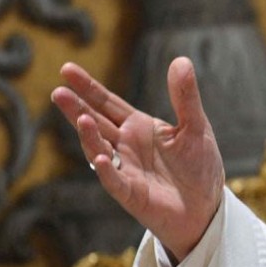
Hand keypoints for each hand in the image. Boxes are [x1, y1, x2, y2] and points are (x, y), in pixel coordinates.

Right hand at [51, 57, 224, 261]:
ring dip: (89, 136)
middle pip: (96, 123)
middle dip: (77, 108)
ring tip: (81, 118)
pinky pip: (115, 181)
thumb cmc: (199, 165)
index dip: (88, 87)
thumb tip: (181, 60)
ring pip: (100, 150)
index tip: (66, 69)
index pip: (107, 103)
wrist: (206, 206)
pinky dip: (108, 170)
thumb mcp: (196, 127)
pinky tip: (101, 157)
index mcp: (138, 126)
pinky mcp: (131, 194)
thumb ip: (185, 97)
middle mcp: (126, 146)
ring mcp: (125, 170)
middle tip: (58, 92)